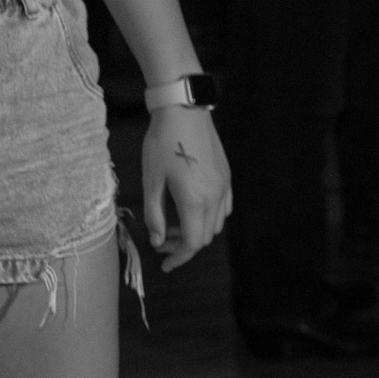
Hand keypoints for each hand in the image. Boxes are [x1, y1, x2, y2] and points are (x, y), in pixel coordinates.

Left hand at [138, 105, 232, 270]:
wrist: (184, 112)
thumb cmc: (162, 145)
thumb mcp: (151, 181)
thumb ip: (155, 215)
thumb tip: (158, 240)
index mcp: (194, 201)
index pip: (192, 243)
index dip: (179, 258)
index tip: (165, 264)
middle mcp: (214, 197)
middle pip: (205, 236)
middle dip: (184, 245)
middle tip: (162, 241)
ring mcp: (224, 186)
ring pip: (216, 223)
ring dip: (197, 231)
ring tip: (175, 224)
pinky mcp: (226, 177)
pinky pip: (223, 207)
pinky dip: (209, 216)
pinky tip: (193, 208)